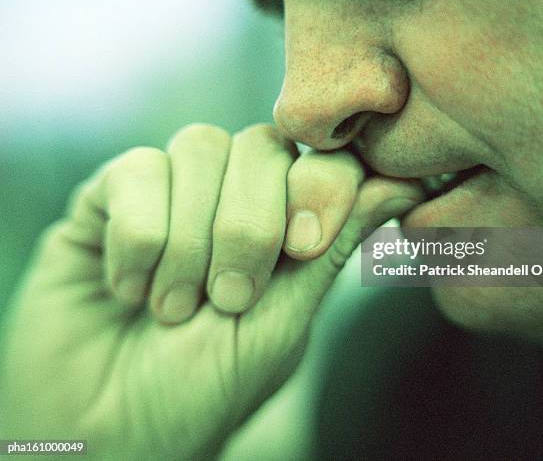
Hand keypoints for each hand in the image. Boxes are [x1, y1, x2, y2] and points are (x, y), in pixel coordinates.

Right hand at [0, 123, 422, 459]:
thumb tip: (405, 182)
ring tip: (174, 307)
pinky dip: (139, 238)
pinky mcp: (111, 195)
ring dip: (191, 237)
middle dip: (249, 224)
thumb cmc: (203, 387)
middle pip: (261, 142)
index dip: (321, 185)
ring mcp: (172, 188)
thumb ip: (335, 244)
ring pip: (200, 144)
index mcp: (283, 220)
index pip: (322, 156)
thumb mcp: (283, 321)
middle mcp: (229, 193)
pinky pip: (136, 170)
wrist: (107, 429)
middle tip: (229, 299)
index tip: (303, 247)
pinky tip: (129, 289)